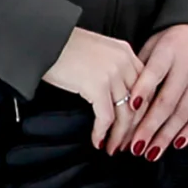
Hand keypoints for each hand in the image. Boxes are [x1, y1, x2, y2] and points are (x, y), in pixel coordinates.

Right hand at [42, 27, 145, 151]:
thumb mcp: (97, 52)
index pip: (146, 88)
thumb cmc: (63, 47)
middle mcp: (124, 62)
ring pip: (126, 114)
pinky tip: (97, 141)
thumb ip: (112, 68)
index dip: (144, 112)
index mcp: (126, 53)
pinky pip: (106, 117)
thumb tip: (116, 96)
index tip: (138, 128)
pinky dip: (102, 132)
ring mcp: (112, 73)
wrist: (42, 39)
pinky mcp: (96, 85)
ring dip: (119, 136)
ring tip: (113, 148)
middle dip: (135, 128)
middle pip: (140, 103)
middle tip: (128, 144)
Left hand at [123, 23, 187, 159]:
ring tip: (151, 152)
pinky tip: (177, 143)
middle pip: (167, 102)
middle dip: (149, 127)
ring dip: (166, 136)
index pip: (154, 74)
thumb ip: (143, 67)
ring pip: (184, 113)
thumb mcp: (157, 42)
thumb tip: (126, 94)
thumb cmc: (181, 37)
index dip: (142, 91)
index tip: (131, 109)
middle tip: (135, 145)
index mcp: (170, 51)